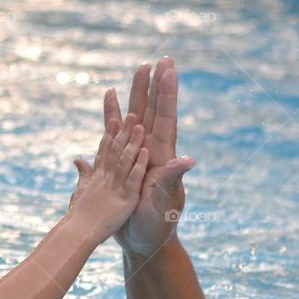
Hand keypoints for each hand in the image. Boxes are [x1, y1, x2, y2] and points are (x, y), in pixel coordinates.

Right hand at [74, 57, 194, 258]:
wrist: (143, 241)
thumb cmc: (158, 225)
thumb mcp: (165, 202)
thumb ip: (173, 179)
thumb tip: (189, 160)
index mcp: (163, 156)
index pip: (166, 118)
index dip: (167, 94)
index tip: (168, 68)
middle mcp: (152, 150)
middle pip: (153, 110)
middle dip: (156, 84)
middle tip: (160, 57)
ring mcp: (138, 155)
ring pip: (136, 116)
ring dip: (137, 93)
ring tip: (138, 68)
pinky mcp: (123, 162)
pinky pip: (116, 133)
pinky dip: (112, 115)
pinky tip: (110, 99)